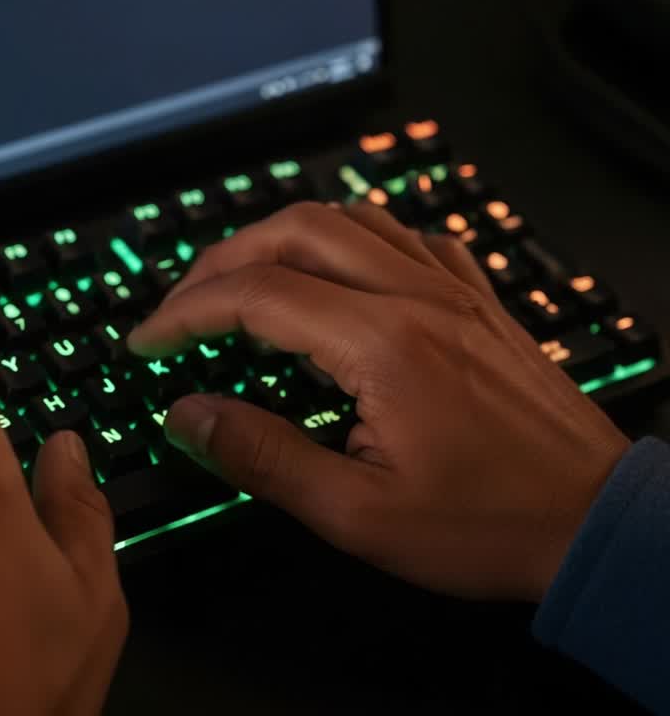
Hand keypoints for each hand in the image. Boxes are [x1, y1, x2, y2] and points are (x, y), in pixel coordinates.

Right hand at [129, 202, 630, 602]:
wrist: (597, 523)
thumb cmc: (488, 526)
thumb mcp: (357, 513)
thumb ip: (262, 456)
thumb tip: (187, 415)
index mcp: (381, 343)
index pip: (254, 295)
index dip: (184, 313)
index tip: (148, 343)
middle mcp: (416, 296)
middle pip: (294, 231)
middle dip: (220, 261)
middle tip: (180, 306)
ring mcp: (453, 290)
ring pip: (348, 219)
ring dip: (278, 238)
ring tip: (238, 279)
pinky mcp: (478, 301)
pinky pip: (406, 235)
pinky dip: (351, 238)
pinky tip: (337, 270)